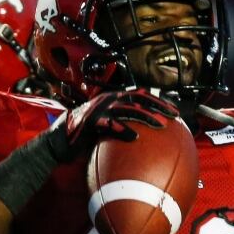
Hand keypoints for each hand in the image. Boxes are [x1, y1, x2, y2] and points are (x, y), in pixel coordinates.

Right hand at [47, 88, 178, 161]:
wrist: (60, 140)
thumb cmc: (85, 135)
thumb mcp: (107, 125)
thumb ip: (123, 122)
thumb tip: (145, 131)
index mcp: (113, 98)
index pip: (140, 93)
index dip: (157, 99)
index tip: (173, 108)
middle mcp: (108, 100)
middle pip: (138, 98)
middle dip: (158, 105)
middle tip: (174, 116)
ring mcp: (99, 110)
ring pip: (128, 109)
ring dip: (146, 117)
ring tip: (161, 126)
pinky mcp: (92, 122)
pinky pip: (111, 124)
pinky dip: (123, 130)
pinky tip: (135, 137)